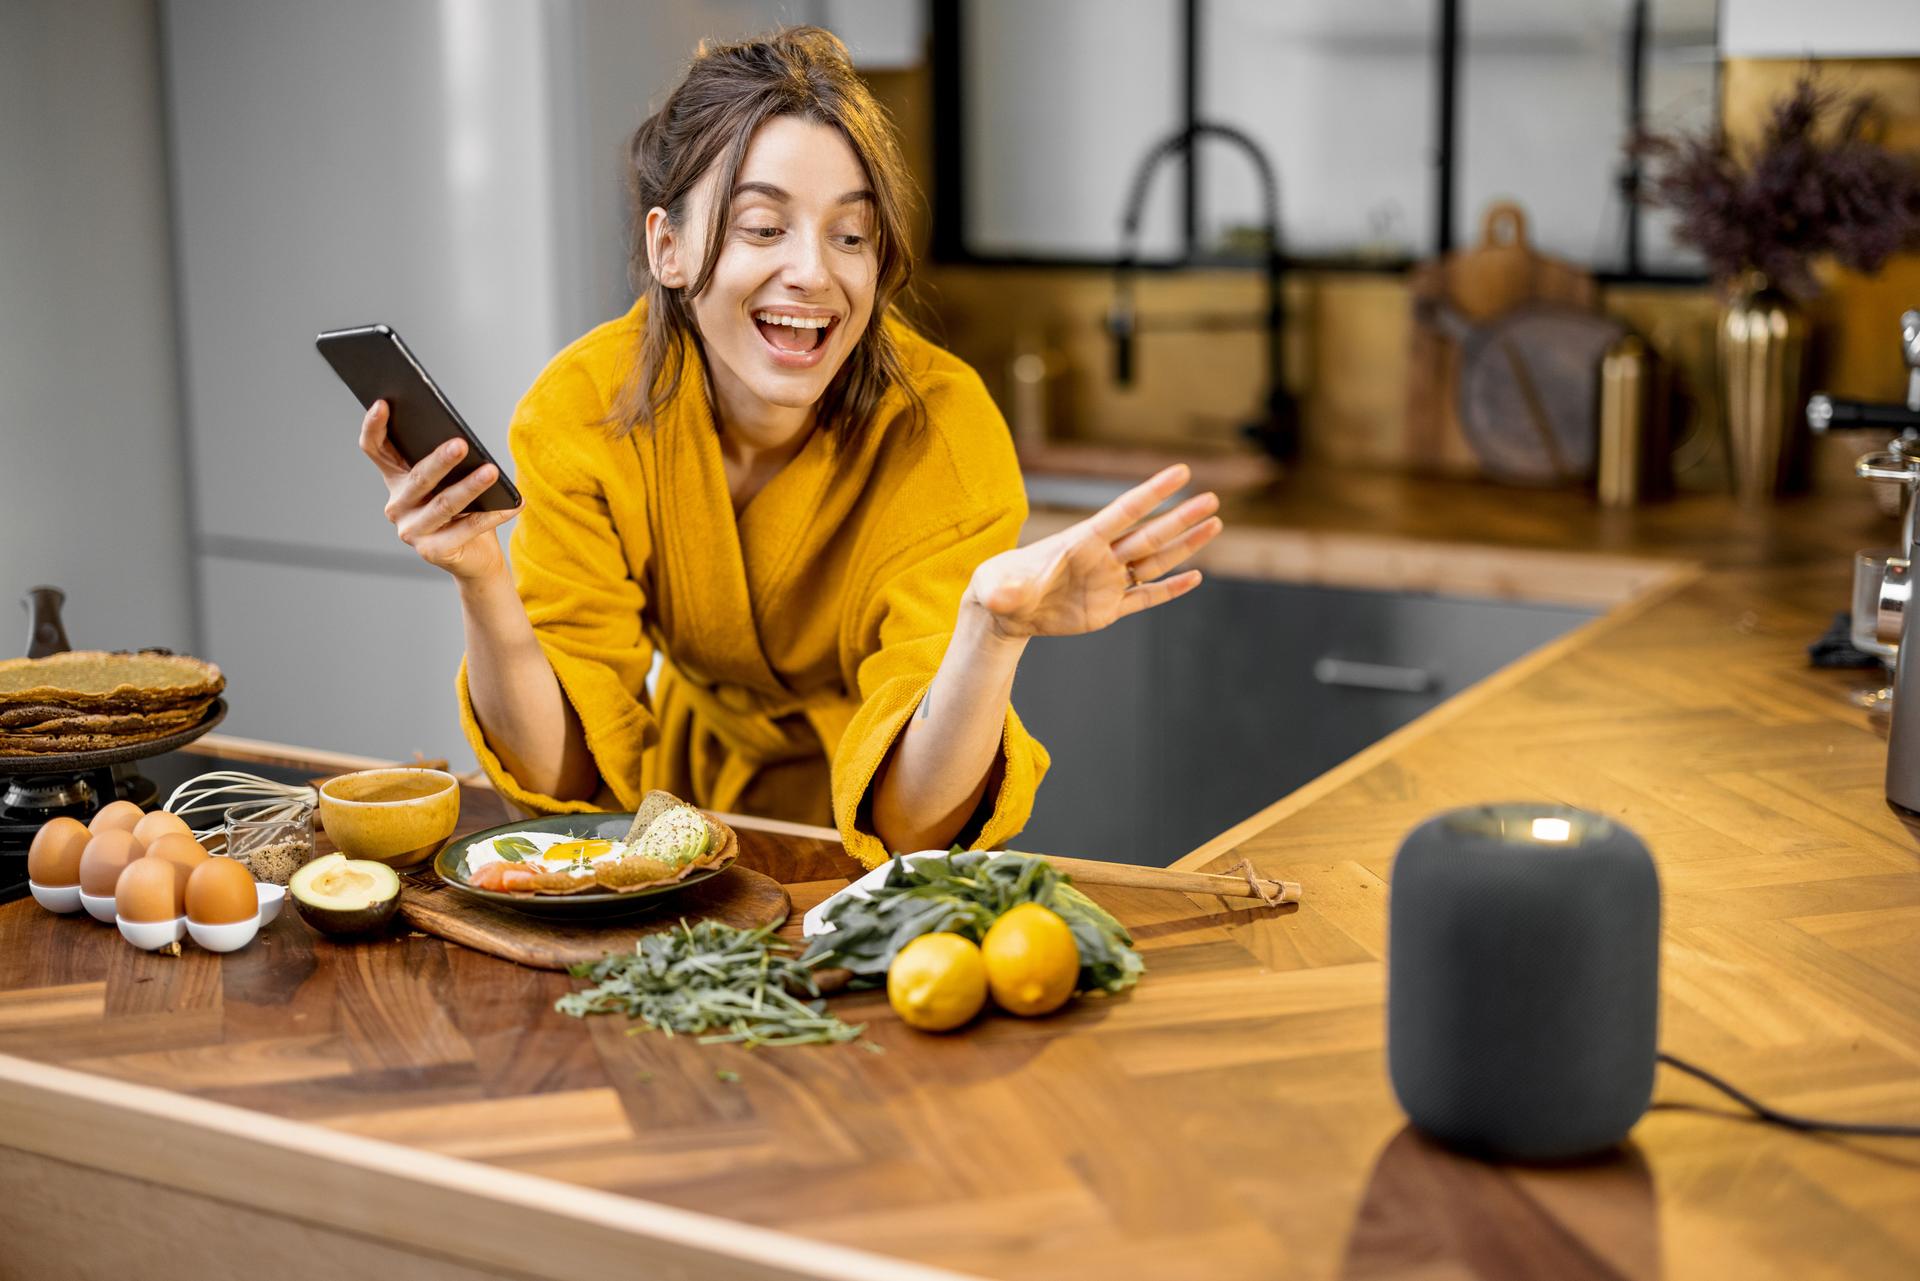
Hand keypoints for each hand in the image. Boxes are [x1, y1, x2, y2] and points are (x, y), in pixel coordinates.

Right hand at [358, 400, 518, 582]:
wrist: (476, 556)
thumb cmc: (465, 509)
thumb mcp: (452, 480)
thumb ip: (448, 461)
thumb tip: (463, 440)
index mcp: (396, 480)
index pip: (375, 449)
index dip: (374, 426)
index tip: (382, 403)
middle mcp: (397, 506)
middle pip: (418, 477)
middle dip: (440, 460)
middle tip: (461, 444)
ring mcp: (411, 531)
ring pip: (443, 504)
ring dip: (470, 487)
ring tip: (492, 471)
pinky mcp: (432, 551)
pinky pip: (467, 528)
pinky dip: (493, 515)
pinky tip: (513, 504)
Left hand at [966, 464, 1221, 640]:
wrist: (1005, 610)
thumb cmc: (1000, 587)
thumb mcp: (998, 589)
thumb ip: (1005, 590)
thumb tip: (1001, 597)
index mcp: (1080, 542)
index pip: (1123, 512)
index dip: (1152, 493)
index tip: (1180, 472)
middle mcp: (1100, 557)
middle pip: (1149, 535)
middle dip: (1181, 518)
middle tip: (1212, 499)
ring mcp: (1107, 582)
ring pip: (1155, 561)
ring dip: (1184, 546)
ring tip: (1214, 525)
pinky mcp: (1107, 608)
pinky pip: (1145, 597)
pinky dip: (1169, 590)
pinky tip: (1194, 578)